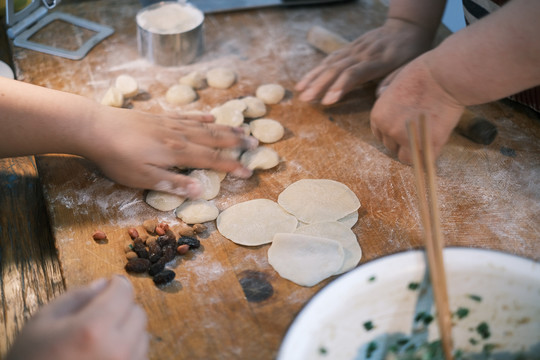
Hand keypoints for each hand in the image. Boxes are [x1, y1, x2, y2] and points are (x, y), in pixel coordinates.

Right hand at [6, 276, 147, 359]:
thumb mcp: (42, 322)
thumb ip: (76, 297)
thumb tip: (104, 284)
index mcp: (93, 329)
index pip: (124, 292)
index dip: (116, 285)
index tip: (110, 286)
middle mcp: (118, 349)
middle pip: (138, 313)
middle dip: (122, 308)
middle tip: (100, 315)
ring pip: (142, 336)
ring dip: (127, 331)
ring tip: (100, 340)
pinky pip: (140, 356)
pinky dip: (129, 351)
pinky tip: (105, 355)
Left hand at [83, 109, 258, 197]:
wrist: (95, 127)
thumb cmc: (118, 158)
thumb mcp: (143, 178)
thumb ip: (173, 183)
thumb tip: (201, 191)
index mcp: (179, 153)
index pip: (212, 161)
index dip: (232, 166)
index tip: (249, 172)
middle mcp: (180, 136)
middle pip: (215, 139)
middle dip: (237, 142)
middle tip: (256, 143)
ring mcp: (171, 124)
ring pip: (205, 126)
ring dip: (225, 129)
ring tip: (243, 129)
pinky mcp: (160, 117)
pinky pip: (187, 116)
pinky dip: (202, 117)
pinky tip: (210, 116)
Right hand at [295, 18, 432, 104]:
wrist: (407, 28)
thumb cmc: (411, 52)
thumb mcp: (410, 66)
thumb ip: (394, 80)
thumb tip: (379, 96)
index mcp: (378, 61)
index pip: (355, 74)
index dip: (340, 87)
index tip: (327, 101)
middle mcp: (362, 54)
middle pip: (337, 69)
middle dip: (319, 85)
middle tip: (306, 99)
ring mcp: (354, 49)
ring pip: (330, 63)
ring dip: (313, 77)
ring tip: (300, 92)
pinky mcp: (350, 48)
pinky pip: (330, 58)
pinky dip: (316, 69)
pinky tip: (306, 80)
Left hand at [370, 53, 464, 163]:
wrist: (445, 76)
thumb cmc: (424, 73)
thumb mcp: (396, 81)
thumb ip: (387, 94)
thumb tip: (380, 93)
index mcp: (378, 116)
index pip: (380, 134)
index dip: (392, 132)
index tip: (405, 128)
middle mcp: (387, 129)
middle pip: (391, 146)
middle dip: (403, 140)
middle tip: (420, 129)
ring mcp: (405, 139)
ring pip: (405, 156)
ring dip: (415, 149)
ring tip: (429, 134)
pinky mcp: (424, 145)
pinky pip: (423, 161)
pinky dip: (429, 155)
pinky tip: (436, 141)